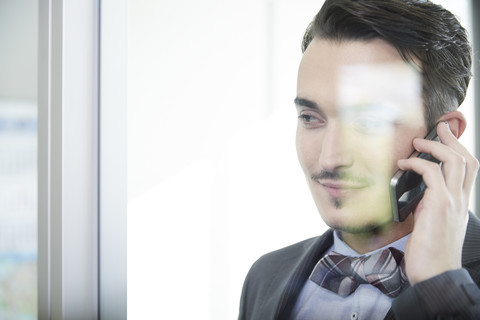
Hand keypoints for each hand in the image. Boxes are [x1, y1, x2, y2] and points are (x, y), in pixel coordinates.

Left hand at [397, 121, 478, 284]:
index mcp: (460, 203)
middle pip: (466, 159)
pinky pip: (431, 173)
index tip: (445, 137)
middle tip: (437, 127)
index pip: (468, 169)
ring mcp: (452, 202)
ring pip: (454, 161)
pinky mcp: (439, 205)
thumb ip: (429, 205)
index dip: (458, 149)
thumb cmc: (430, 253)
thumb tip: (415, 192)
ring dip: (435, 146)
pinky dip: (417, 163)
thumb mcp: (431, 223)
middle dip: (452, 139)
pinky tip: (404, 164)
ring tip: (417, 141)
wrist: (435, 275)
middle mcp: (461, 200)